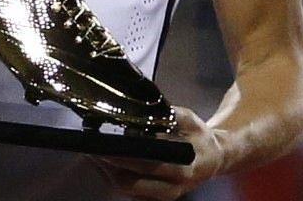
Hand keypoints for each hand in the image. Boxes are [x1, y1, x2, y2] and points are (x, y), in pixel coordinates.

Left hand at [90, 106, 223, 200]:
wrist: (213, 159)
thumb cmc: (199, 137)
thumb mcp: (190, 120)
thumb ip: (168, 115)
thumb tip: (142, 110)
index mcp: (182, 169)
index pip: (145, 165)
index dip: (121, 156)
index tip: (102, 143)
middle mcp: (172, 188)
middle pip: (129, 182)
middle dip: (106, 165)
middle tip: (89, 146)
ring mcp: (162, 197)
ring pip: (125, 188)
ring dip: (105, 171)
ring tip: (91, 151)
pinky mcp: (154, 199)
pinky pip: (128, 189)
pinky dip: (113, 175)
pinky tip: (103, 159)